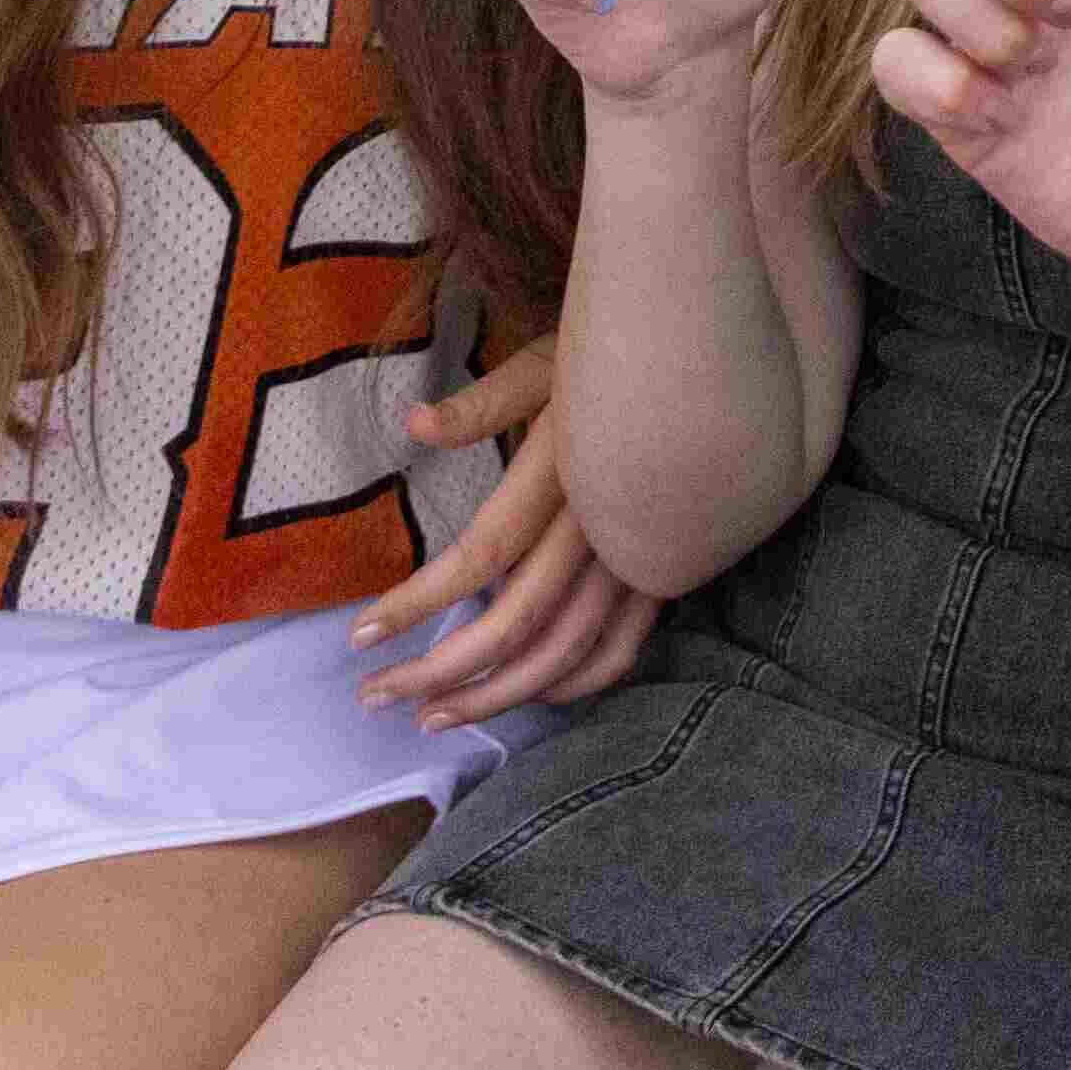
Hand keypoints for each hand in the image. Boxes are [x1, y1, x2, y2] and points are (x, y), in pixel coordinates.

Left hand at [350, 342, 655, 720]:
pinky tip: (526, 696)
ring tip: (433, 715)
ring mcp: (639, 559)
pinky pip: (620, 650)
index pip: (480, 557)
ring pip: (564, 652)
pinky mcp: (664, 575)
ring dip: (494, 696)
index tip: (360, 633)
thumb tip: (411, 422)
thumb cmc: (619, 355)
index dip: (417, 602)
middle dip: (438, 670)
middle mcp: (601, 529)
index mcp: (565, 477)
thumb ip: (482, 403)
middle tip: (375, 695)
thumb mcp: (548, 364)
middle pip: (514, 624)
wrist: (711, 363)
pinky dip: (572, 685)